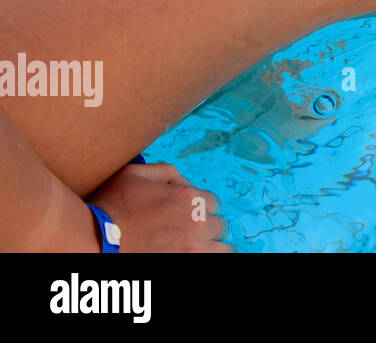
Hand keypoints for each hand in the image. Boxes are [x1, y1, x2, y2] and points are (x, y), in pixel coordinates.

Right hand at [86, 162, 230, 252]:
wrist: (93, 240)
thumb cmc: (110, 207)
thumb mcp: (136, 174)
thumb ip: (167, 172)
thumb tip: (184, 182)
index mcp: (191, 198)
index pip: (213, 203)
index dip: (200, 208)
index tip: (186, 216)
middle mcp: (198, 223)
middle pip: (218, 226)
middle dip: (205, 228)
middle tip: (185, 234)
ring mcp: (194, 248)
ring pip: (222, 248)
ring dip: (210, 247)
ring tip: (192, 248)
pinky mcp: (186, 264)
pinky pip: (214, 262)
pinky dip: (206, 257)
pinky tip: (192, 255)